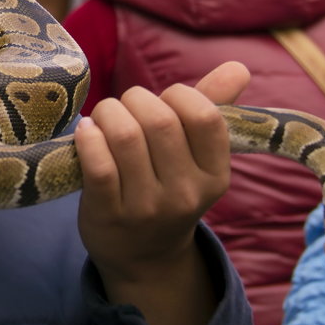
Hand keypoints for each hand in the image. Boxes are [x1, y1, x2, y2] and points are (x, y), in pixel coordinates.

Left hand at [74, 61, 248, 324]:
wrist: (143, 257)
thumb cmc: (168, 187)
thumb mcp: (198, 157)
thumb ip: (214, 107)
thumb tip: (238, 67)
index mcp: (215, 174)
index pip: (205, 117)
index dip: (179, 95)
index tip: (164, 101)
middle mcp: (186, 194)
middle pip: (159, 120)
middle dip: (135, 99)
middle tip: (125, 107)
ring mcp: (147, 207)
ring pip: (125, 136)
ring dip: (108, 113)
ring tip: (103, 118)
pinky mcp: (109, 214)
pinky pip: (98, 164)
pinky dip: (88, 138)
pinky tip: (86, 132)